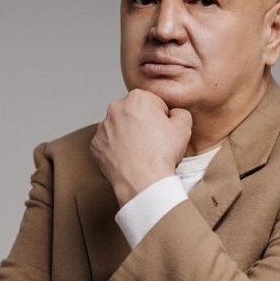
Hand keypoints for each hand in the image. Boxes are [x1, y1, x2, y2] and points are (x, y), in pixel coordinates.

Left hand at [90, 89, 191, 205]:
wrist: (143, 182)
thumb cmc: (162, 155)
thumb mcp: (184, 127)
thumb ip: (180, 112)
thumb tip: (173, 113)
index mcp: (137, 98)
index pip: (154, 103)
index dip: (162, 118)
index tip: (163, 132)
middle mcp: (115, 108)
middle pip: (134, 113)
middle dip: (143, 124)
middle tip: (153, 143)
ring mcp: (102, 127)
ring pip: (120, 128)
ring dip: (129, 136)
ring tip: (141, 153)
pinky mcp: (95, 145)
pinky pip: (108, 144)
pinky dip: (117, 150)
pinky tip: (128, 159)